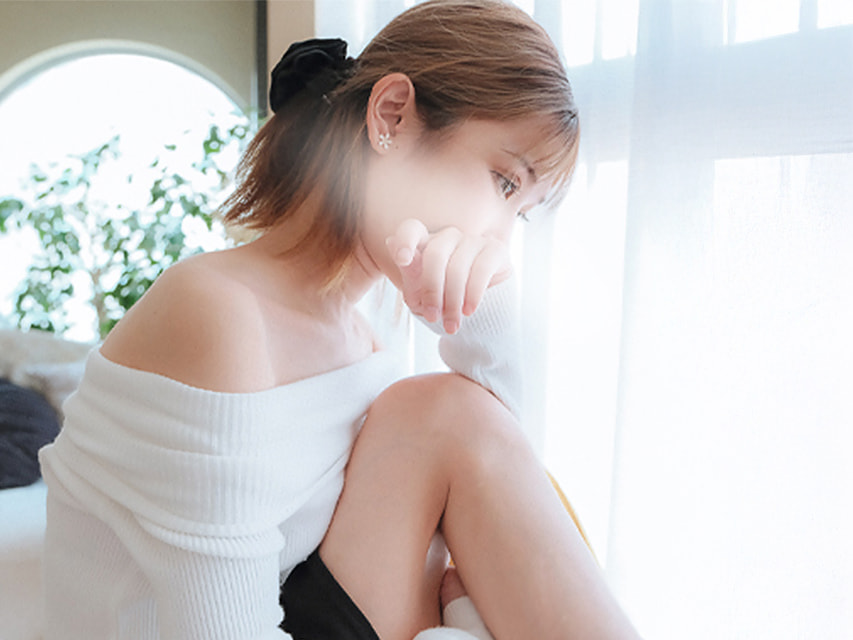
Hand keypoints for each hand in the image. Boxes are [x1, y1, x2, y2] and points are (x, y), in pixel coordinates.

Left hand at [385, 219, 510, 333]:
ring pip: (458, 266)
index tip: (402, 259)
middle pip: (435, 253)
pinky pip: (482, 269)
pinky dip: (473, 294)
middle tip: (432, 316)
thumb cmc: (441, 300)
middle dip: (432, 289)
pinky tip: (469, 310)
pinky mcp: (495, 250)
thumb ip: (409, 272)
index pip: (412, 229)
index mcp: (425, 243)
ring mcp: (473, 241)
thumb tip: (390, 241)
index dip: (406, 240)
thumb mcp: (419, 295)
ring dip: (453, 300)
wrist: (474, 312)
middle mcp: (448, 237)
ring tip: (451, 323)